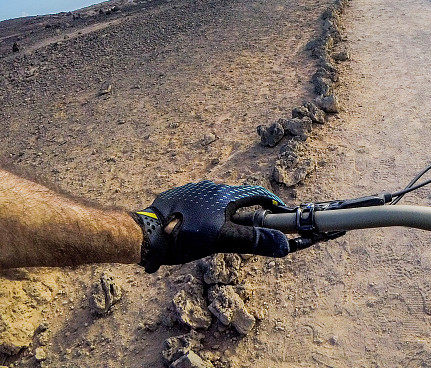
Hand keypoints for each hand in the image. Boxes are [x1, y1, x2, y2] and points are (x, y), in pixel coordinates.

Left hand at [132, 181, 289, 272]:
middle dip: (247, 209)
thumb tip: (283, 245)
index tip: (279, 209)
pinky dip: (208, 211)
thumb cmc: (186, 236)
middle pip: (238, 195)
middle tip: (251, 225)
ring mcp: (195, 189)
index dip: (270, 201)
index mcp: (226, 195)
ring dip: (226, 210)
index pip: (256, 193)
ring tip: (223, 229)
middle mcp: (212, 186)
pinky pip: (202, 200)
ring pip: (219, 198)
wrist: (147, 233)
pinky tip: (200, 226)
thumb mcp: (223, 241)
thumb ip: (253, 240)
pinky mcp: (180, 195)